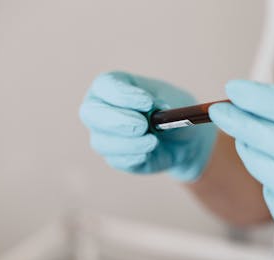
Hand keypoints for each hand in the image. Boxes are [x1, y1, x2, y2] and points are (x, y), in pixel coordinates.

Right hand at [80, 71, 216, 180]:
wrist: (182, 140)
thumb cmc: (172, 113)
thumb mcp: (173, 104)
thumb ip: (162, 108)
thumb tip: (152, 115)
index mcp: (111, 86)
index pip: (105, 85)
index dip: (123, 95)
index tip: (147, 103)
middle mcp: (99, 109)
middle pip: (91, 113)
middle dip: (117, 120)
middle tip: (143, 126)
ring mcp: (103, 135)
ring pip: (103, 142)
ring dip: (131, 143)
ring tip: (154, 141)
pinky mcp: (114, 157)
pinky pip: (117, 160)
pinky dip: (134, 157)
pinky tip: (149, 153)